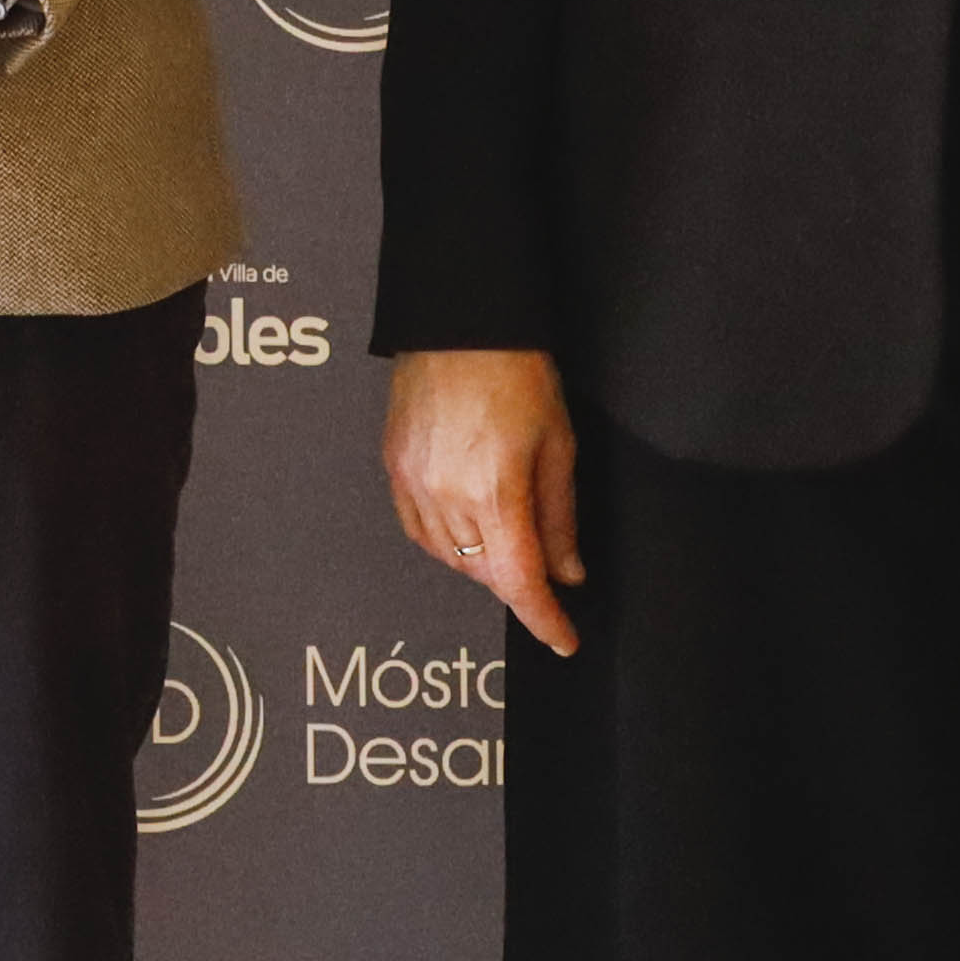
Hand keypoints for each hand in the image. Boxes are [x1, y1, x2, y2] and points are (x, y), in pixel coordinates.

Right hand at [381, 349, 586, 656]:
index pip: (518, 580)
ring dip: (481, 563)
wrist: (457, 320)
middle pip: (483, 572)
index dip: (543, 619)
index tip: (563, 639)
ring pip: (448, 557)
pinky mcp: (393, 466)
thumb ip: (559, 516)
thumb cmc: (516, 370)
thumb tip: (566, 571)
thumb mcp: (557, 444)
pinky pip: (417, 529)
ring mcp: (411, 482)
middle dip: (517, 580)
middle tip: (545, 568)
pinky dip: (445, 542)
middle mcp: (445, 495)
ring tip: (506, 540)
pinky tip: (465, 527)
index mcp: (494, 490)